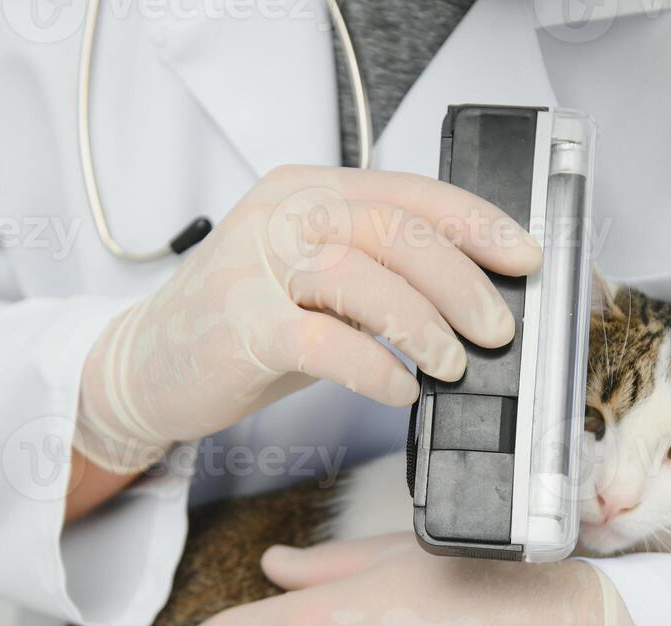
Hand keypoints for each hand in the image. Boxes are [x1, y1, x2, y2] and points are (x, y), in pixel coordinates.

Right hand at [75, 165, 542, 473]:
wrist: (146, 368)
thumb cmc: (242, 326)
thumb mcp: (312, 280)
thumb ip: (377, 271)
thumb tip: (474, 298)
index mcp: (305, 191)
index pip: (409, 193)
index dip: (478, 225)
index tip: (524, 259)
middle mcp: (280, 214)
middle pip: (395, 230)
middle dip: (462, 282)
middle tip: (497, 329)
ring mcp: (255, 266)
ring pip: (365, 277)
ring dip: (426, 326)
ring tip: (454, 364)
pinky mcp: (240, 324)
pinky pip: (326, 341)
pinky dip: (377, 368)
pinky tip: (402, 390)